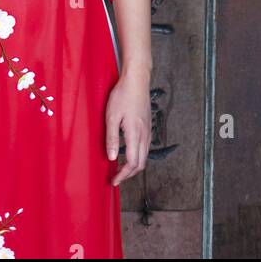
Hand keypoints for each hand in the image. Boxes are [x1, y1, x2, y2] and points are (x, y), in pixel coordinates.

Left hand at [105, 69, 150, 184]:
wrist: (137, 80)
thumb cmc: (122, 95)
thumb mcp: (112, 116)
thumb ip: (112, 138)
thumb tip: (112, 158)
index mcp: (135, 134)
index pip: (132, 163)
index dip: (123, 176)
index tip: (114, 182)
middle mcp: (145, 135)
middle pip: (140, 164)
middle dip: (129, 174)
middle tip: (116, 178)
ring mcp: (148, 131)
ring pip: (144, 156)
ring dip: (134, 166)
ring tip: (120, 168)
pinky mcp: (148, 127)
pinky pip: (145, 148)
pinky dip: (138, 156)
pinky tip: (128, 153)